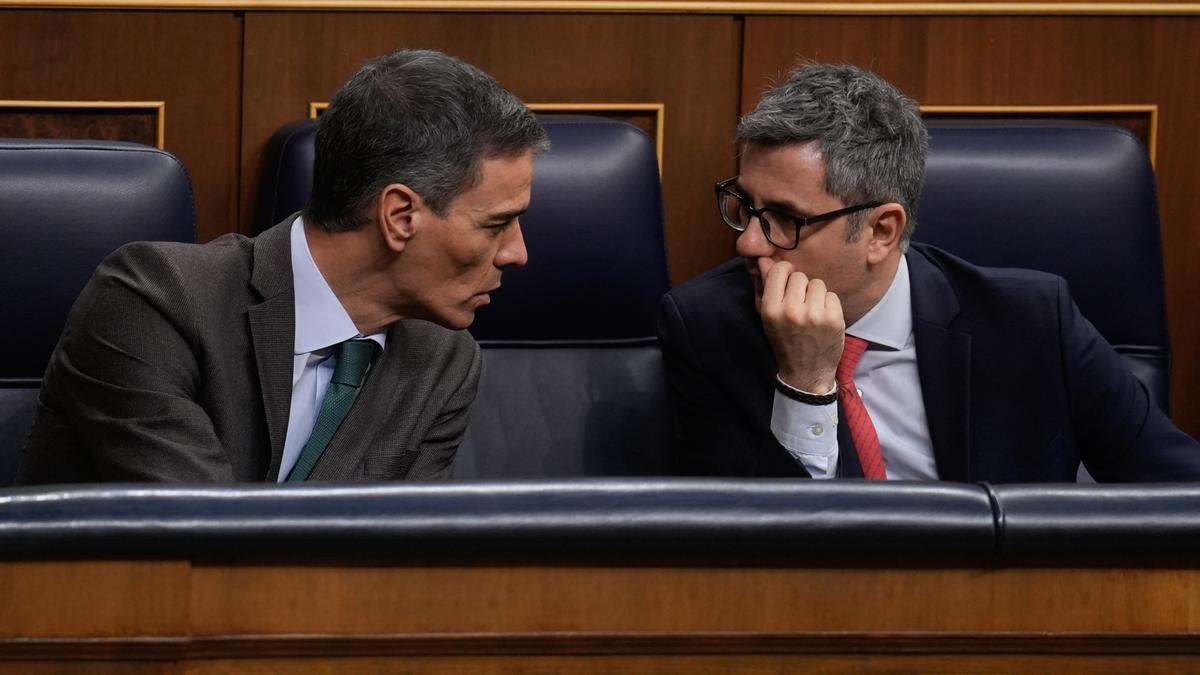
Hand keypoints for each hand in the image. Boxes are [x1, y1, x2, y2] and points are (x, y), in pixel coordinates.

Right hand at [756, 257, 844, 392]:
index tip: (786, 283)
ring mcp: (815, 315)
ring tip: (811, 312)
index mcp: (771, 310)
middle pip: (800, 276)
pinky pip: (832, 295)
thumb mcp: (767, 317)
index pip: (779, 270)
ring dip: (815, 295)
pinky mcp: (834, 319)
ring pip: (817, 283)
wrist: (805, 373)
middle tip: (799, 304)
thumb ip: (764, 287)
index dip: (784, 273)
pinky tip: (823, 318)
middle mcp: (792, 311)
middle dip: (800, 287)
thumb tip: (763, 260)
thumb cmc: (784, 341)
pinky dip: (829, 304)